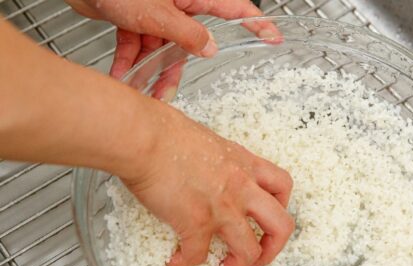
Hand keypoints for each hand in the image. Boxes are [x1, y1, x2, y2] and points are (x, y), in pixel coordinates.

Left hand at [65, 0, 279, 97]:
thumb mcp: (157, 14)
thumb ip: (186, 34)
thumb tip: (210, 48)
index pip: (235, 10)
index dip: (257, 24)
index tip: (274, 37)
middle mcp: (178, 4)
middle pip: (189, 41)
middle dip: (174, 69)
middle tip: (169, 91)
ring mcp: (156, 12)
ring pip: (161, 48)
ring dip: (147, 70)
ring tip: (139, 91)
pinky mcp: (134, 19)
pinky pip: (137, 46)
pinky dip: (128, 61)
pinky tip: (120, 76)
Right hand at [122, 105, 293, 265]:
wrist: (144, 137)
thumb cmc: (165, 132)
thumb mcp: (209, 142)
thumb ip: (218, 161)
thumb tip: (208, 171)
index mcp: (247, 166)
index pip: (283, 187)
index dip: (280, 207)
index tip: (265, 218)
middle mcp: (243, 189)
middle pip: (282, 226)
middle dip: (273, 249)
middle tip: (256, 257)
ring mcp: (223, 208)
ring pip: (249, 251)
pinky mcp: (196, 223)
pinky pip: (198, 255)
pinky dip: (186, 262)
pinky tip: (176, 260)